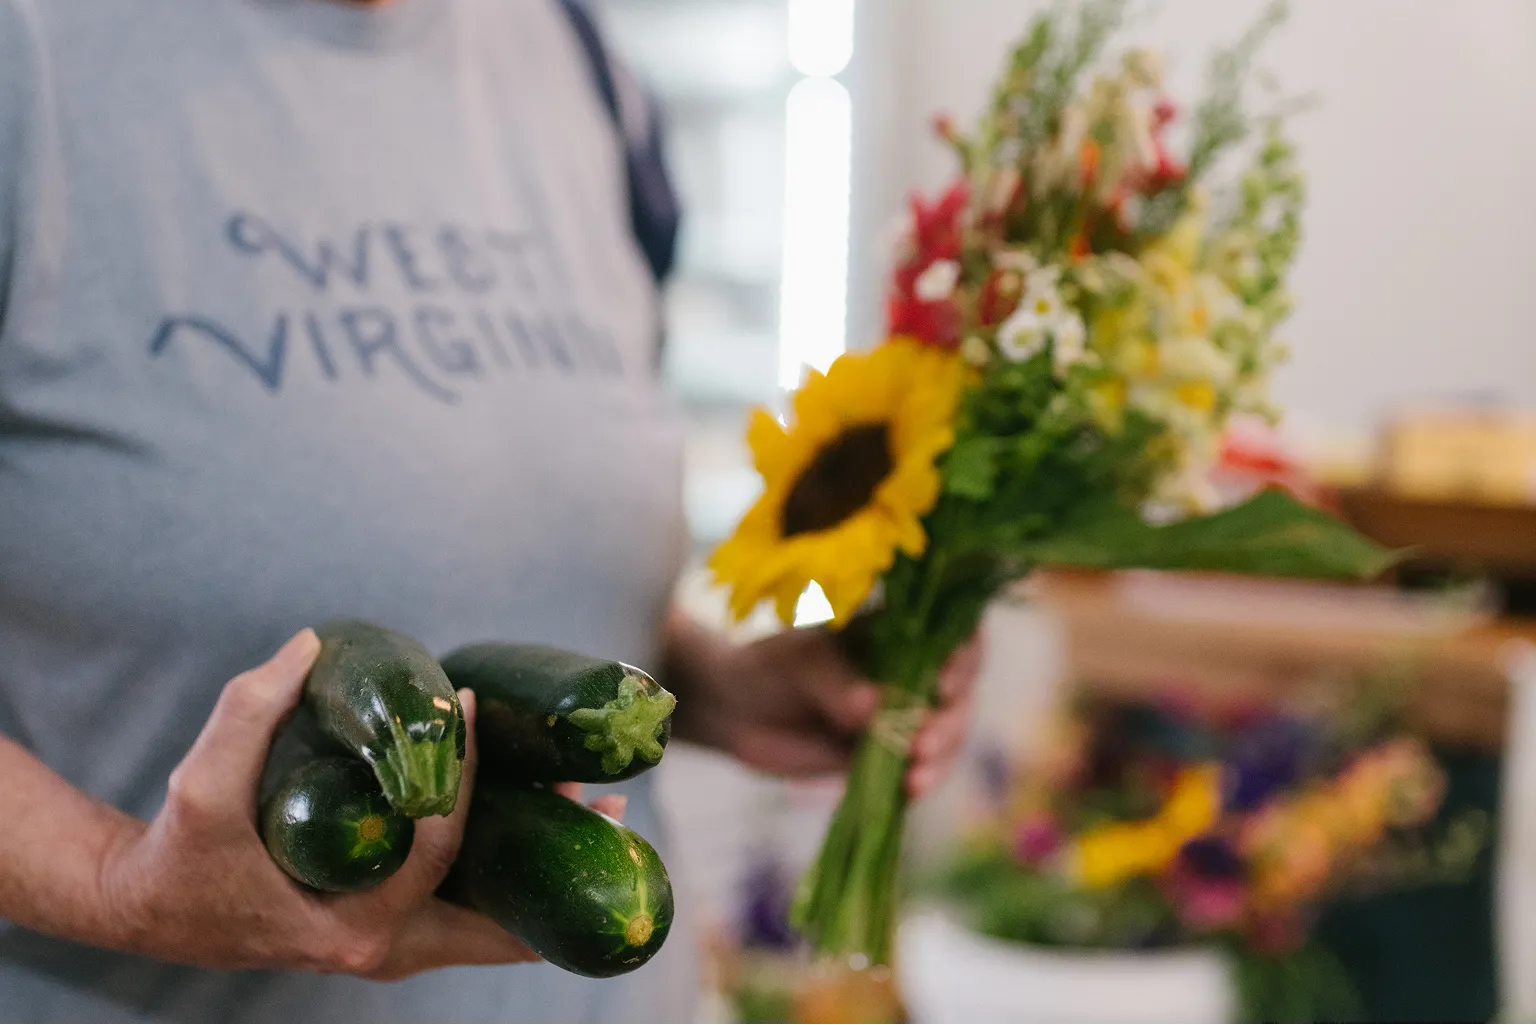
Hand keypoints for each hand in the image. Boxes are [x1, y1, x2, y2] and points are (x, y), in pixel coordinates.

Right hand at [92, 630, 623, 979]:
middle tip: (609, 803)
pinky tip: (542, 829)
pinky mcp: (391, 929)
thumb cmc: (182, 850)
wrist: (154, 906)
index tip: (470, 707)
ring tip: (601, 814)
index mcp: (351, 927)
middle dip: (558, 864)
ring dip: (546, 871)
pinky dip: (510, 879)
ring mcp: (392, 946)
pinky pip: (468, 913)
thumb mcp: (200, 782)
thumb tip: (310, 644)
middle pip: (497, 917)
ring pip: (491, 921)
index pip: (438, 852)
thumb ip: (248, 710)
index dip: (462, 778)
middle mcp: (382, 950)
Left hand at [668, 612, 982, 797]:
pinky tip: (910, 790)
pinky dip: (921, 781)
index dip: (964, 656)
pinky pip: (919, 770)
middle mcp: (911, 674)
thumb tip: (872, 708)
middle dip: (950, 720)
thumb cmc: (771, 668)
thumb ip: (835, 684)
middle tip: (923, 743)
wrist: (736, 712)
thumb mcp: (801, 665)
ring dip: (940, 757)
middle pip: (959, 694)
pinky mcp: (889, 757)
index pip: (955, 635)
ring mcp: (903, 718)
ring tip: (916, 776)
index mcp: (899, 635)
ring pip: (945, 736)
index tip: (944, 682)